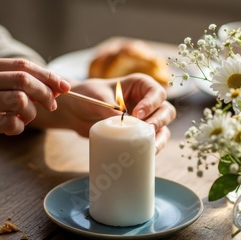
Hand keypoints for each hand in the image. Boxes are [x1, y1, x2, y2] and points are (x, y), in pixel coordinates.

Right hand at [0, 58, 69, 169]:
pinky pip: (9, 122)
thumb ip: (11, 85)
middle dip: (45, 93)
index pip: (21, 64)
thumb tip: (53, 87)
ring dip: (30, 113)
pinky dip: (17, 128)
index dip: (47, 75)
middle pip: (23, 79)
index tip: (64, 87)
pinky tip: (10, 130)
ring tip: (23, 120)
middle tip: (51, 106)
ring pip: (19, 99)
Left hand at [42, 73, 175, 152]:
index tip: (138, 115)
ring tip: (151, 147)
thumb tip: (123, 123)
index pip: (155, 92)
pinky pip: (153, 141)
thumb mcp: (98, 99)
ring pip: (163, 127)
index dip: (151, 103)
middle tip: (147, 129)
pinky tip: (147, 154)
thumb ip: (111, 110)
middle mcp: (147, 101)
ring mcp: (146, 118)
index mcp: (140, 85)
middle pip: (165, 110)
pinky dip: (153, 147)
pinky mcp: (139, 134)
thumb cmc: (87, 96)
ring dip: (160, 137)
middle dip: (159, 121)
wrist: (75, 111)